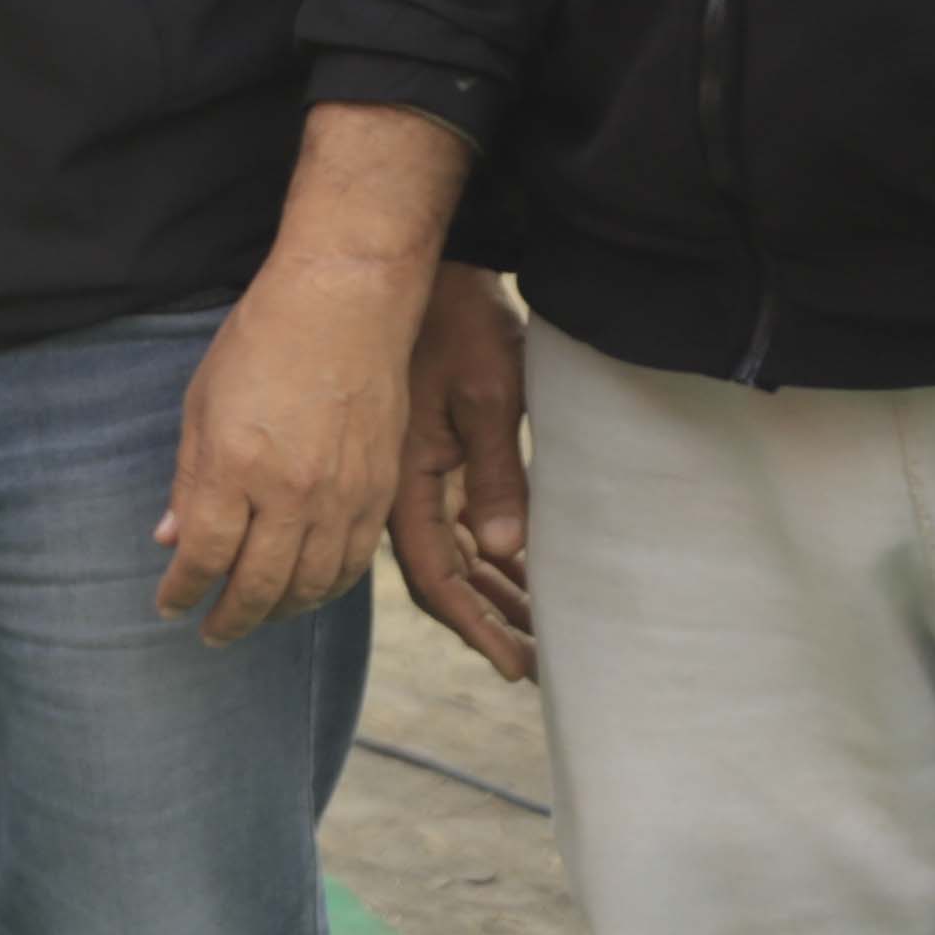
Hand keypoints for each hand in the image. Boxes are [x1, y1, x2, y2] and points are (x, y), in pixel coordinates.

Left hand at [156, 108, 457, 641]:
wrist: (345, 304)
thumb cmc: (262, 341)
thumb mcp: (202, 405)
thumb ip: (190, 480)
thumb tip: (171, 539)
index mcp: (236, 467)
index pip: (205, 556)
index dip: (183, 591)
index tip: (168, 606)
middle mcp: (292, 491)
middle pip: (259, 585)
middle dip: (229, 619)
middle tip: (209, 632)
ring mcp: (343, 495)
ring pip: (311, 585)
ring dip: (278, 611)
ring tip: (254, 615)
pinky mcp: (379, 491)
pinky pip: (353, 564)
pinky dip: (326, 589)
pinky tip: (305, 590)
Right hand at [386, 262, 534, 680]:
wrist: (425, 269)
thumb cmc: (460, 324)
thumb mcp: (488, 396)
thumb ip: (495, 476)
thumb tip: (504, 550)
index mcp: (403, 479)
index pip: (436, 577)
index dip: (475, 626)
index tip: (516, 665)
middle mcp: (396, 486)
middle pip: (439, 575)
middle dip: (488, 620)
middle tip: (537, 659)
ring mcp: (407, 472)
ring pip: (446, 551)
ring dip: (489, 588)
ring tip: (538, 621)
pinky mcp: (422, 454)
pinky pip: (447, 520)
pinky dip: (482, 551)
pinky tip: (514, 565)